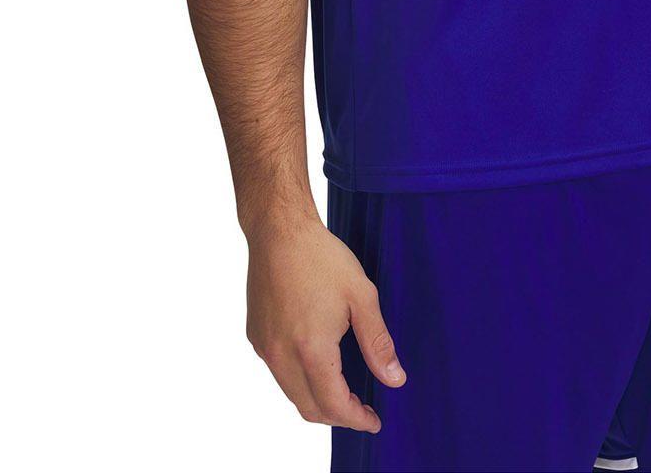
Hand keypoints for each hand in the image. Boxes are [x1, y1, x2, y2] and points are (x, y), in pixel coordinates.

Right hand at [245, 211, 405, 431]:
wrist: (279, 231)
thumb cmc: (321, 258)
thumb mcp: (361, 296)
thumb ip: (378, 342)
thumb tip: (394, 378)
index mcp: (311, 350)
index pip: (334, 406)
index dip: (357, 419)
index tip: (374, 420)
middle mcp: (281, 356)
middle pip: (310, 408)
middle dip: (338, 415)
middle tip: (362, 407)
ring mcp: (265, 348)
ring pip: (291, 393)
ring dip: (318, 399)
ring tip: (343, 387)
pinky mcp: (256, 337)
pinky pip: (278, 372)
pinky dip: (299, 379)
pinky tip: (316, 361)